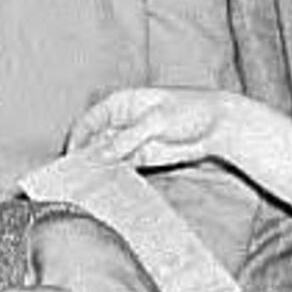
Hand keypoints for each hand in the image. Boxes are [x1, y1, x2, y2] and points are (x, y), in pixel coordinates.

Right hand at [65, 85, 255, 173]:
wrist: (219, 126)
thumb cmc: (190, 110)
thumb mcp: (158, 119)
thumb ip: (130, 136)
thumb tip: (103, 152)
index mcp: (121, 103)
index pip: (89, 120)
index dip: (78, 138)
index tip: (72, 158)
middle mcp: (121, 122)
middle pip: (94, 140)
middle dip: (85, 158)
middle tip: (76, 179)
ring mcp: (130, 141)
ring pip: (105, 157)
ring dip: (98, 170)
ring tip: (89, 188)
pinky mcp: (141, 158)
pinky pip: (121, 168)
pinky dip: (114, 177)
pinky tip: (108, 188)